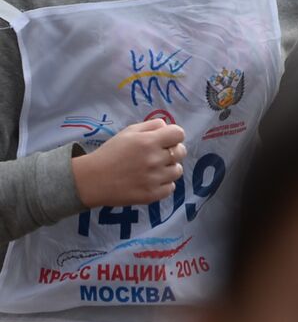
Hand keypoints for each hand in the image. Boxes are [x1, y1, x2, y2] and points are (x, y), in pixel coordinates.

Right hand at [71, 120, 185, 207]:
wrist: (91, 180)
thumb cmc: (110, 153)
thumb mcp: (128, 132)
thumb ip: (151, 126)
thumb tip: (168, 127)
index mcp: (149, 141)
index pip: (179, 134)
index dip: (173, 136)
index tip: (165, 140)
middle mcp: (154, 159)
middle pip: (181, 152)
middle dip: (173, 151)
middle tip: (158, 155)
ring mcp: (154, 179)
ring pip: (178, 170)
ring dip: (169, 169)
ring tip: (153, 170)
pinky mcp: (151, 195)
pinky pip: (171, 187)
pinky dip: (164, 184)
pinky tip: (151, 181)